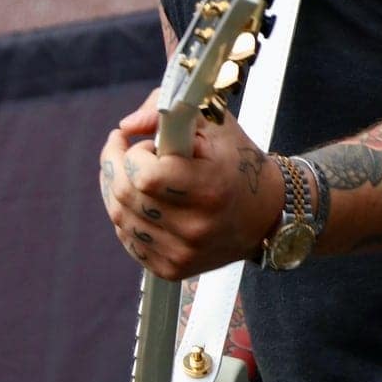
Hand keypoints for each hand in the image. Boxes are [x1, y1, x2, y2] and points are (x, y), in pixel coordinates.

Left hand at [99, 88, 284, 279]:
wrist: (264, 214)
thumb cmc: (237, 162)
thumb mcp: (214, 123)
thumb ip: (167, 111)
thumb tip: (127, 126)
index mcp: (209, 188)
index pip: (144, 175)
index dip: (136, 153)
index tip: (146, 143)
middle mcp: (196, 227)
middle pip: (125, 195)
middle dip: (117, 164)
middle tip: (126, 149)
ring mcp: (182, 253)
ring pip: (120, 217)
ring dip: (116, 189)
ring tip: (132, 173)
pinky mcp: (171, 269)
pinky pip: (128, 239)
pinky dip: (126, 216)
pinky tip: (140, 200)